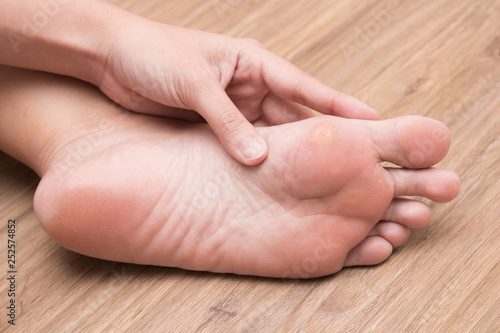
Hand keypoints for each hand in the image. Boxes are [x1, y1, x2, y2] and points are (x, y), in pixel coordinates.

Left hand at [98, 19, 378, 164]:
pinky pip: (242, 146)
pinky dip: (254, 162)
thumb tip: (257, 158)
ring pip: (270, 136)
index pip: (306, 88)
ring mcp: (233, 107)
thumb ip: (226, 122)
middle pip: (294, 117)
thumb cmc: (153, 53)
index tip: (374, 124)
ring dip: (286, 157)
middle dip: (319, 140)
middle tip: (348, 164)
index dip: (340, 108)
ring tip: (314, 181)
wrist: (109, 57)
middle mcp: (249, 85)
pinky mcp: (214, 125)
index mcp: (252, 63)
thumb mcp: (195, 84)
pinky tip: (268, 181)